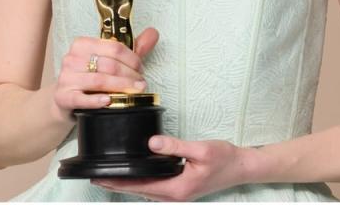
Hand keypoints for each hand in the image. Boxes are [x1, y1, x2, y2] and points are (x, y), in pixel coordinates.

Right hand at [50, 27, 158, 122]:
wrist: (67, 99)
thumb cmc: (92, 76)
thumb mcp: (112, 59)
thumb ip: (133, 47)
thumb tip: (153, 33)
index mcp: (83, 44)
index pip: (115, 47)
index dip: (133, 59)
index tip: (141, 69)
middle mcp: (71, 59)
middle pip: (109, 65)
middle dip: (130, 75)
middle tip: (141, 83)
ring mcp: (65, 78)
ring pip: (99, 80)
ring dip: (121, 86)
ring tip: (134, 91)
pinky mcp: (62, 97)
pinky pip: (81, 98)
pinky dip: (96, 100)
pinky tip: (109, 100)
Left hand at [92, 136, 252, 200]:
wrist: (242, 167)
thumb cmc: (225, 159)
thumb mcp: (201, 149)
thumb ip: (175, 146)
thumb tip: (152, 143)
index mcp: (177, 188)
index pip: (141, 186)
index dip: (120, 182)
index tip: (102, 177)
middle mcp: (174, 196)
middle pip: (140, 191)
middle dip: (119, 185)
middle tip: (98, 178)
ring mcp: (178, 195)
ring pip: (146, 191)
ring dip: (129, 184)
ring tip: (111, 176)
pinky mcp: (180, 190)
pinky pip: (155, 188)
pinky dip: (142, 183)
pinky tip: (136, 175)